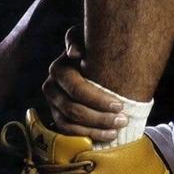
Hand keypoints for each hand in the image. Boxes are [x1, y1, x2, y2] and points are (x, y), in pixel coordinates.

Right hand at [42, 26, 128, 140]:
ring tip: (116, 130)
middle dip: (100, 118)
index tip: (120, 105)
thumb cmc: (92, 48)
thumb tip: (74, 53)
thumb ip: (79, 40)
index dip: (98, 100)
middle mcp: (51, 87)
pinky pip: (68, 131)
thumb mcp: (86, 38)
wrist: (88, 57)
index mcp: (58, 69)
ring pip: (70, 123)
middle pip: (73, 109)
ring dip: (95, 130)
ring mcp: (52, 104)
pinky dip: (87, 135)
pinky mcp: (56, 115)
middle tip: (122, 120)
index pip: (76, 89)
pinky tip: (106, 135)